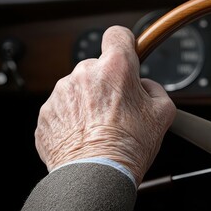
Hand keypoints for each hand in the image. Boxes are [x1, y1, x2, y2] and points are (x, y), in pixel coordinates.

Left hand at [34, 25, 175, 185]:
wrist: (96, 175)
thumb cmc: (128, 146)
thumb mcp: (163, 114)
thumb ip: (156, 90)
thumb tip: (147, 87)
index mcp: (115, 68)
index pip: (117, 35)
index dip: (124, 44)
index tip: (127, 54)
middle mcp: (84, 74)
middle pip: (98, 67)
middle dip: (108, 83)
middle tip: (119, 110)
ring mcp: (61, 93)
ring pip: (78, 89)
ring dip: (88, 102)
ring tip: (101, 128)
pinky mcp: (47, 113)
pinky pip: (63, 109)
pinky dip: (72, 120)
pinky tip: (86, 137)